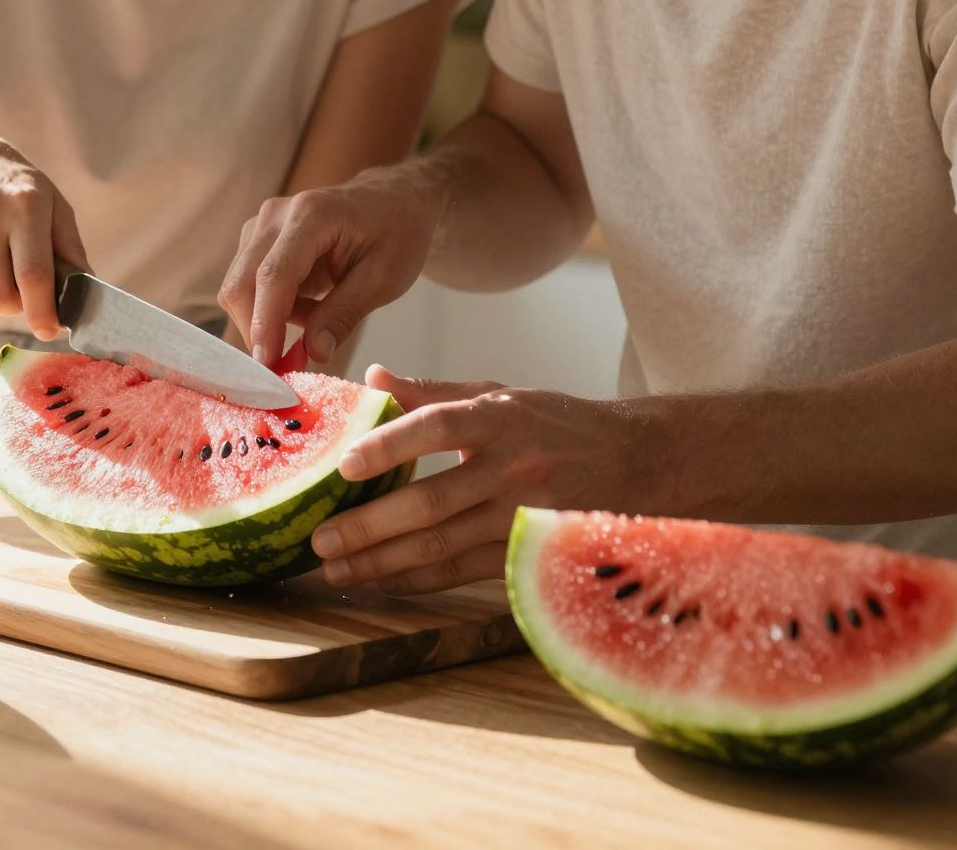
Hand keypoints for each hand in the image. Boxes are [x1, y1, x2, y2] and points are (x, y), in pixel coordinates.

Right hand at [219, 173, 438, 368]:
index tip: (268, 366)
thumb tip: (314, 353)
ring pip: (240, 287)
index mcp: (311, 215)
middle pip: (242, 283)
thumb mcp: (384, 278)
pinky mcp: (258, 239)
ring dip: (267, 319)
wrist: (393, 202)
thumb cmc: (396, 234)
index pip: (273, 275)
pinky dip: (272, 308)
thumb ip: (344, 314)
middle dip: (257, 330)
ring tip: (318, 319)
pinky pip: (250, 285)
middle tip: (287, 366)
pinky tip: (309, 305)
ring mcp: (262, 225)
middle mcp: (276, 215)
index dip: (265, 324)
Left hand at [310, 365, 640, 593]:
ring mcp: (525, 517)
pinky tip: (380, 581)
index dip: (389, 445)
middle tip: (318, 538)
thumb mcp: (502, 393)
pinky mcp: (530, 555)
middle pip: (432, 502)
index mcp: (501, 417)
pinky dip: (417, 580)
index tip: (342, 464)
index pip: (438, 426)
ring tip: (335, 569)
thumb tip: (371, 375)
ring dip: (382, 562)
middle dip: (369, 526)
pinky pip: (463, 573)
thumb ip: (435, 390)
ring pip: (443, 547)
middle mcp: (515, 467)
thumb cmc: (556, 425)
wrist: (637, 464)